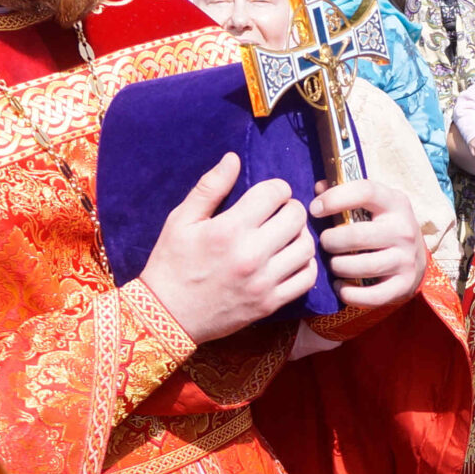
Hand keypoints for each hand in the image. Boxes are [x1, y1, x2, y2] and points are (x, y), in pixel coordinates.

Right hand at [140, 154, 315, 341]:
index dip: (276, 188)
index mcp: (228, 230)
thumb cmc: (172, 263)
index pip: (274, 193)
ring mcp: (264, 282)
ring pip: (306, 247)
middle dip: (290, 208)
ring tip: (286, 235)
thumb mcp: (181, 220)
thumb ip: (209, 188)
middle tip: (279, 213)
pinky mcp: (270, 303)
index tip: (268, 195)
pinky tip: (291, 259)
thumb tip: (233, 158)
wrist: (167, 315)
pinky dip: (306, 265)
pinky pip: (307, 279)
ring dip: (300, 235)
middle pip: (296, 217)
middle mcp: (251, 255)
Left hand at [312, 178, 426, 308]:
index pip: (365, 192)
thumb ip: (345, 193)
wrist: (415, 258)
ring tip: (333, 263)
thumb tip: (318, 187)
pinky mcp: (404, 285)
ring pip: (362, 266)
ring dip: (338, 266)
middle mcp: (404, 230)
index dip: (335, 198)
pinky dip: (349, 293)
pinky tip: (340, 285)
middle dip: (331, 241)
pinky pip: (370, 295)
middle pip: (356, 236)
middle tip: (324, 243)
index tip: (315, 209)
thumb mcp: (373, 204)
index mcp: (395, 203)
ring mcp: (406, 259)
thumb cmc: (383, 226)